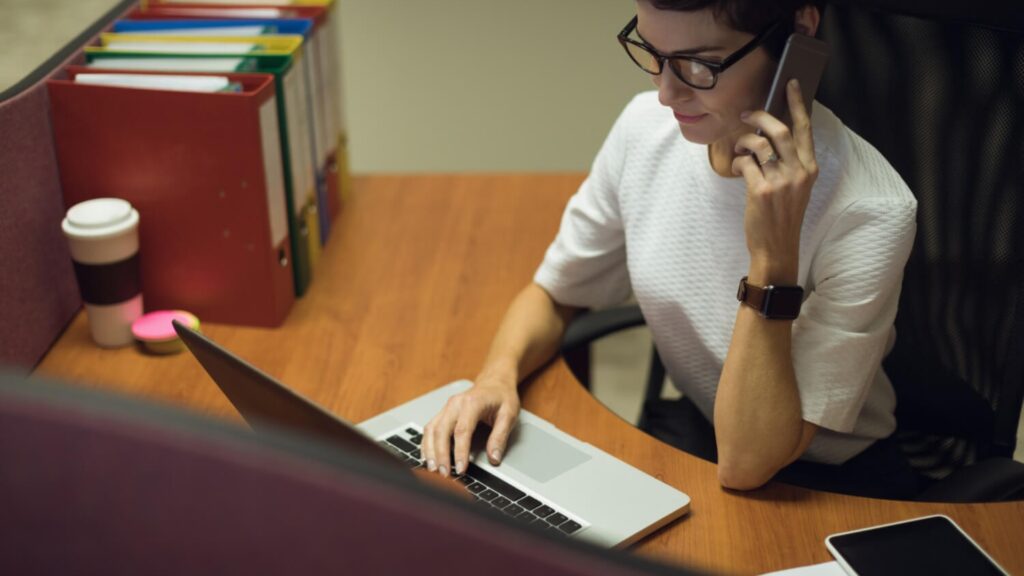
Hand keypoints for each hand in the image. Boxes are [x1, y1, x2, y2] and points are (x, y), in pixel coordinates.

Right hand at [420, 370, 519, 477]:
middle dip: (441, 455)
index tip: (461, 469)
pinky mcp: (443, 413)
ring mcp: (446, 408)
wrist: (494, 382)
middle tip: (444, 474)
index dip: (460, 452)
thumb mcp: (509, 414)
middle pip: (441, 431)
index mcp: (472, 402)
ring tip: (433, 469)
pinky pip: (430, 429)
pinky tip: (428, 457)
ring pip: (431, 430)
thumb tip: (494, 458)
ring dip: (430, 451)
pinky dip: (426, 444)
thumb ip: (500, 436)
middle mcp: (455, 403)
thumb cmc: (501, 397)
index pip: (462, 430)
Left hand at [731, 78, 818, 283]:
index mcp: (810, 168)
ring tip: (739, 147)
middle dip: (760, 116)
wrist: (777, 247)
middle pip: (779, 129)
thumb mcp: (795, 187)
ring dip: (744, 141)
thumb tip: (768, 133)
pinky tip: (736, 168)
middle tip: (747, 114)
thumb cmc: (782, 215)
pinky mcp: (761, 190)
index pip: (804, 128)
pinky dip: (737, 161)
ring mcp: (781, 181)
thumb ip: (788, 161)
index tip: (791, 84)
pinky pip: (744, 163)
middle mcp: (799, 171)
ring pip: (759, 143)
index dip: (797, 103)